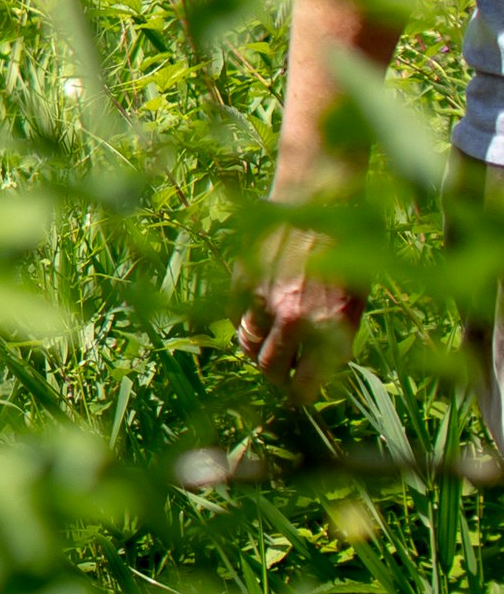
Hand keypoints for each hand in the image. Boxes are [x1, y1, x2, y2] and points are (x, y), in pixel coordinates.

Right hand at [239, 254, 363, 390]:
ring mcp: (262, 298)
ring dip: (258, 348)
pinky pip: (235, 314)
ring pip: (246, 343)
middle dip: (276, 375)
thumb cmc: (350, 250)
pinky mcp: (240, 280)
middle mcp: (293, 317)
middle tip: (284, 371)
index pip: (304, 385)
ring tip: (270, 342)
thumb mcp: (358, 299)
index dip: (302, 393)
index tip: (300, 393)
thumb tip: (321, 365)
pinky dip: (246, 319)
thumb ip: (339, 335)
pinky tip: (260, 309)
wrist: (318, 199)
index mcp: (330, 326)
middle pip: (268, 368)